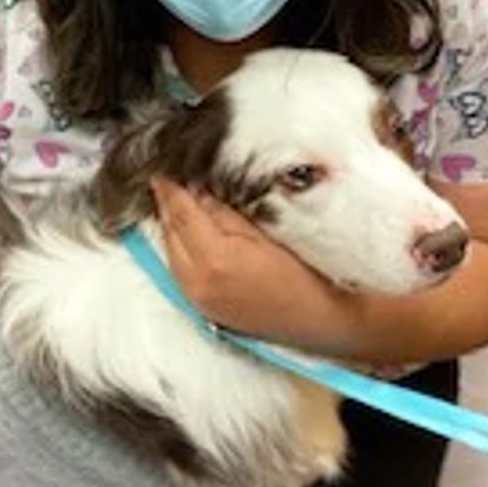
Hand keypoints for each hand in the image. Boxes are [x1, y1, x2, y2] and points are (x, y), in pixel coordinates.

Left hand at [151, 177, 357, 351]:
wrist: (323, 317)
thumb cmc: (307, 273)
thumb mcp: (267, 230)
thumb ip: (225, 210)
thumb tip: (197, 190)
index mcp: (214, 260)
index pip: (181, 214)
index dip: (170, 188)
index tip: (164, 169)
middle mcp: (198, 283)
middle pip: (169, 232)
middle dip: (169, 203)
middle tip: (171, 178)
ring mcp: (198, 299)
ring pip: (170, 250)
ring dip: (173, 224)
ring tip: (181, 199)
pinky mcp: (203, 308)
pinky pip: (179, 269)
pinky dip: (181, 246)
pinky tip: (192, 232)